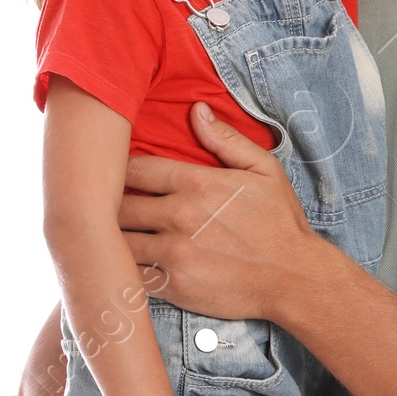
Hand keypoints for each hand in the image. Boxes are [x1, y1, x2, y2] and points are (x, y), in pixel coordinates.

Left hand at [119, 103, 317, 320]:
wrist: (296, 279)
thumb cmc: (281, 224)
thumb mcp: (264, 171)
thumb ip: (226, 139)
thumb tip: (195, 110)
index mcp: (196, 183)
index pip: (133, 167)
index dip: (116, 169)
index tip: (112, 174)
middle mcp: (179, 215)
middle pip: (117, 203)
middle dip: (106, 203)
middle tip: (99, 206)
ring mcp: (173, 252)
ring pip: (117, 239)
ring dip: (108, 236)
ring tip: (103, 235)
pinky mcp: (173, 285)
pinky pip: (131, 273)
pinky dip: (122, 268)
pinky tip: (123, 264)